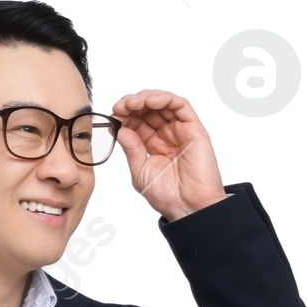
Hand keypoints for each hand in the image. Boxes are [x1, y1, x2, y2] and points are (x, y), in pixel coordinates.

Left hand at [111, 90, 227, 222]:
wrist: (188, 208)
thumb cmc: (167, 196)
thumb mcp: (140, 172)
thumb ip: (131, 150)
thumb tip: (120, 129)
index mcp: (153, 144)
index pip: (137, 121)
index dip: (124, 115)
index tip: (113, 115)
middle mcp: (167, 134)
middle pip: (148, 109)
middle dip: (132, 104)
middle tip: (119, 107)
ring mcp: (180, 130)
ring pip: (164, 103)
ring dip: (146, 98)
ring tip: (132, 103)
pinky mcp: (194, 129)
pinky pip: (181, 106)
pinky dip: (165, 98)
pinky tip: (150, 102)